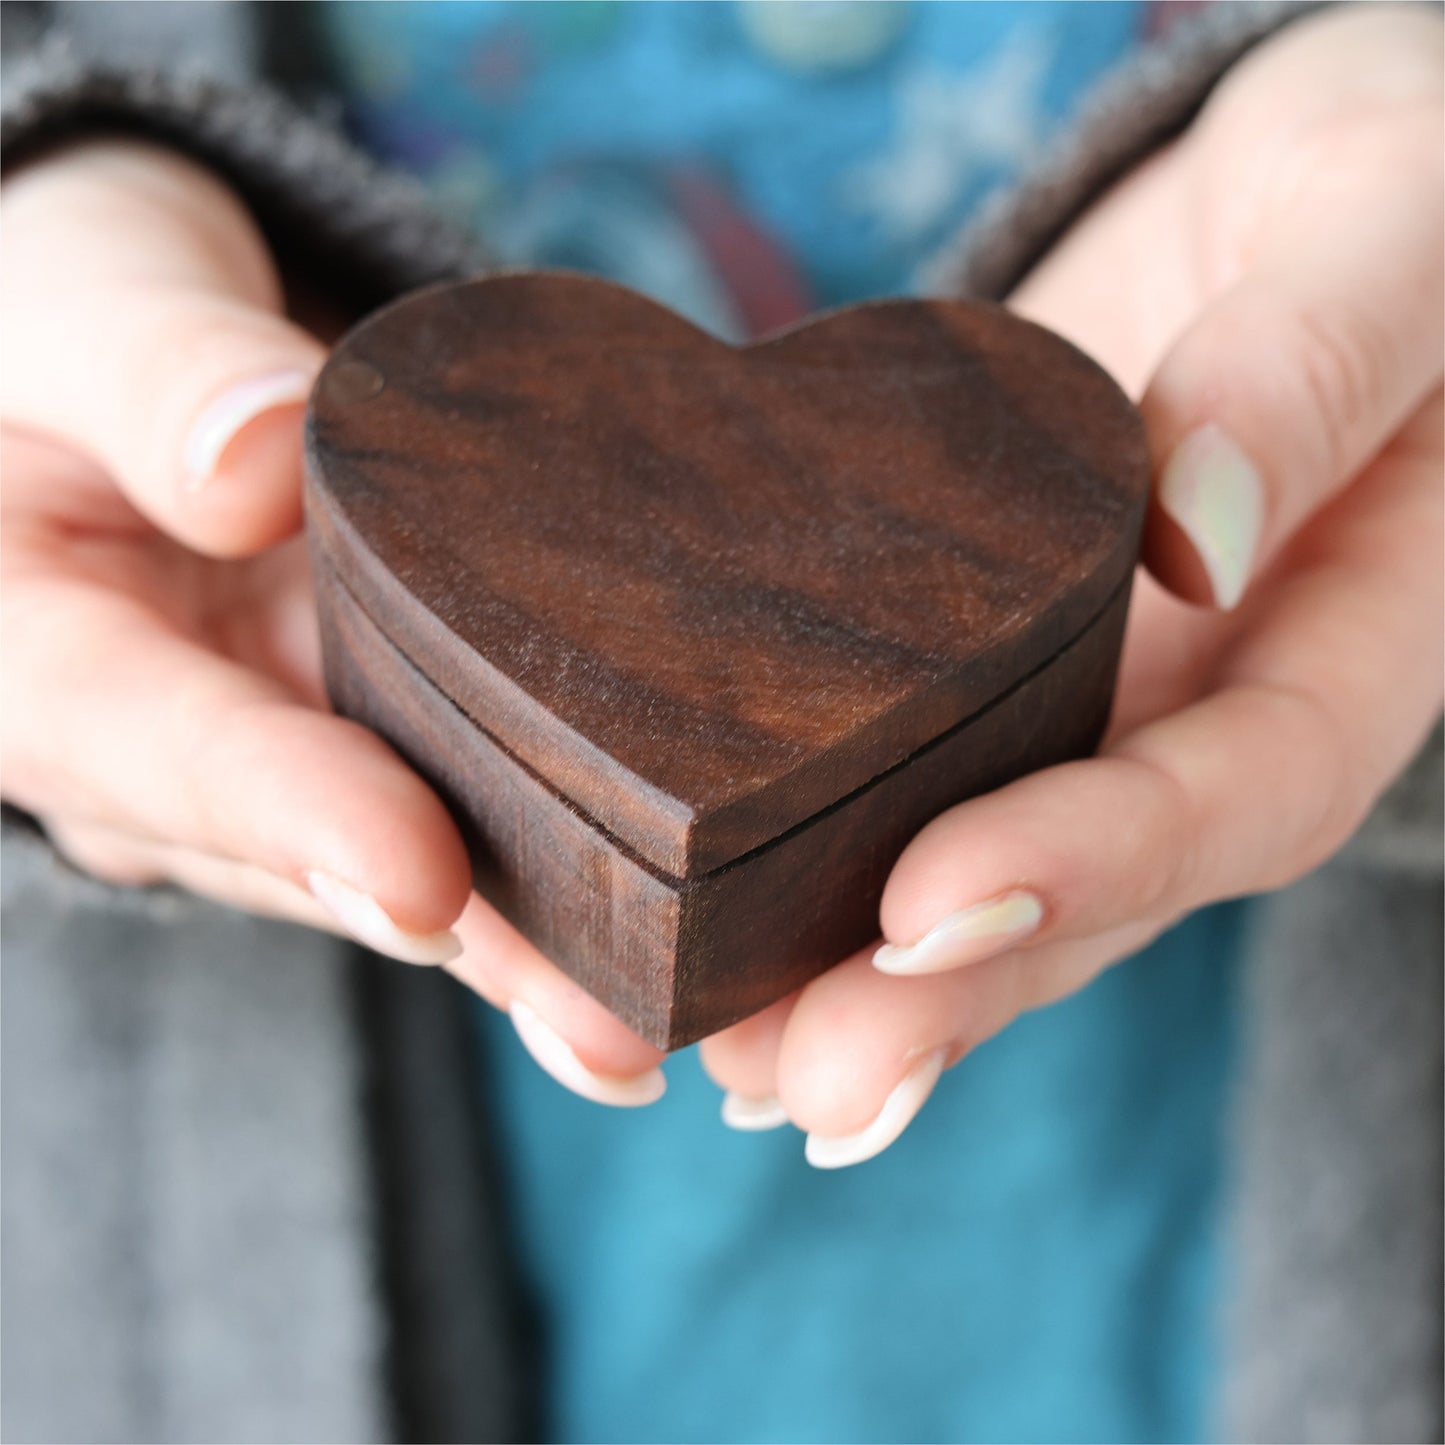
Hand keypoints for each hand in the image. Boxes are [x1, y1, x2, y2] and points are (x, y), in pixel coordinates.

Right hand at [0, 141, 668, 1102]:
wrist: (130, 345)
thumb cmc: (67, 308)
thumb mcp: (80, 300)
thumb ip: (156, 375)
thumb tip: (260, 466)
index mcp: (48, 660)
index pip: (176, 751)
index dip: (297, 817)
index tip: (416, 878)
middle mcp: (175, 744)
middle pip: (323, 858)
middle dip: (467, 943)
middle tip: (602, 1037)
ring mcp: (288, 741)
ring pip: (413, 854)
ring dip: (537, 939)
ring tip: (662, 1021)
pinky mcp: (378, 719)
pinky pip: (467, 791)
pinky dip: (565, 851)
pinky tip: (680, 924)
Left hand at [700, 6, 1443, 1163]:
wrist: (1282, 200)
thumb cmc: (1386, 184)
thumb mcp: (1385, 230)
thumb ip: (1314, 367)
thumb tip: (1193, 530)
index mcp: (1341, 645)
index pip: (1234, 791)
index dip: (1094, 860)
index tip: (932, 900)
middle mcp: (1203, 714)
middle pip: (1079, 894)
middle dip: (936, 995)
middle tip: (792, 1079)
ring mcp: (1083, 705)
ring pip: (968, 876)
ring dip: (836, 982)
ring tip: (695, 1057)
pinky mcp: (971, 664)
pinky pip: (889, 781)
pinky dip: (785, 865)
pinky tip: (681, 949)